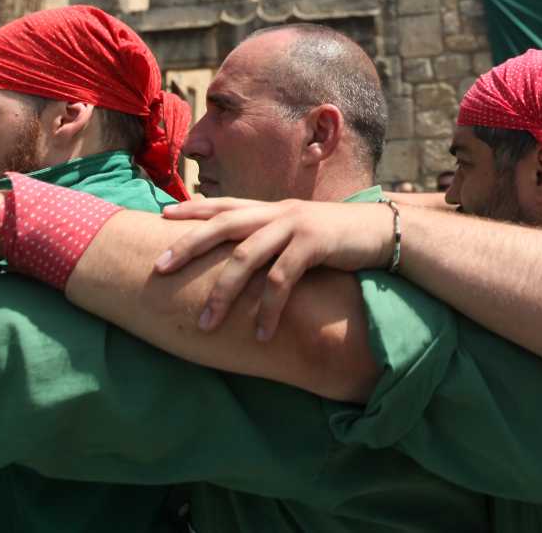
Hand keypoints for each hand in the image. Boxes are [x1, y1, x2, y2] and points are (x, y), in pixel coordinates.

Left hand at [157, 197, 392, 339]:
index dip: (192, 210)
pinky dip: (268, 308)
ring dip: (224, 293)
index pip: (224, 206)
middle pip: (223, 225)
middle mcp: (277, 212)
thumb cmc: (336, 237)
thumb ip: (271, 237)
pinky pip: (282, 279)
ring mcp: (294, 226)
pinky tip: (260, 334)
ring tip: (206, 324)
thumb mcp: (298, 231)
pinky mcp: (314, 244)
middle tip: (160, 267)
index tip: (160, 216)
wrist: (381, 231)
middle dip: (189, 245)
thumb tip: (243, 255)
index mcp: (271, 210)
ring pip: (246, 257)